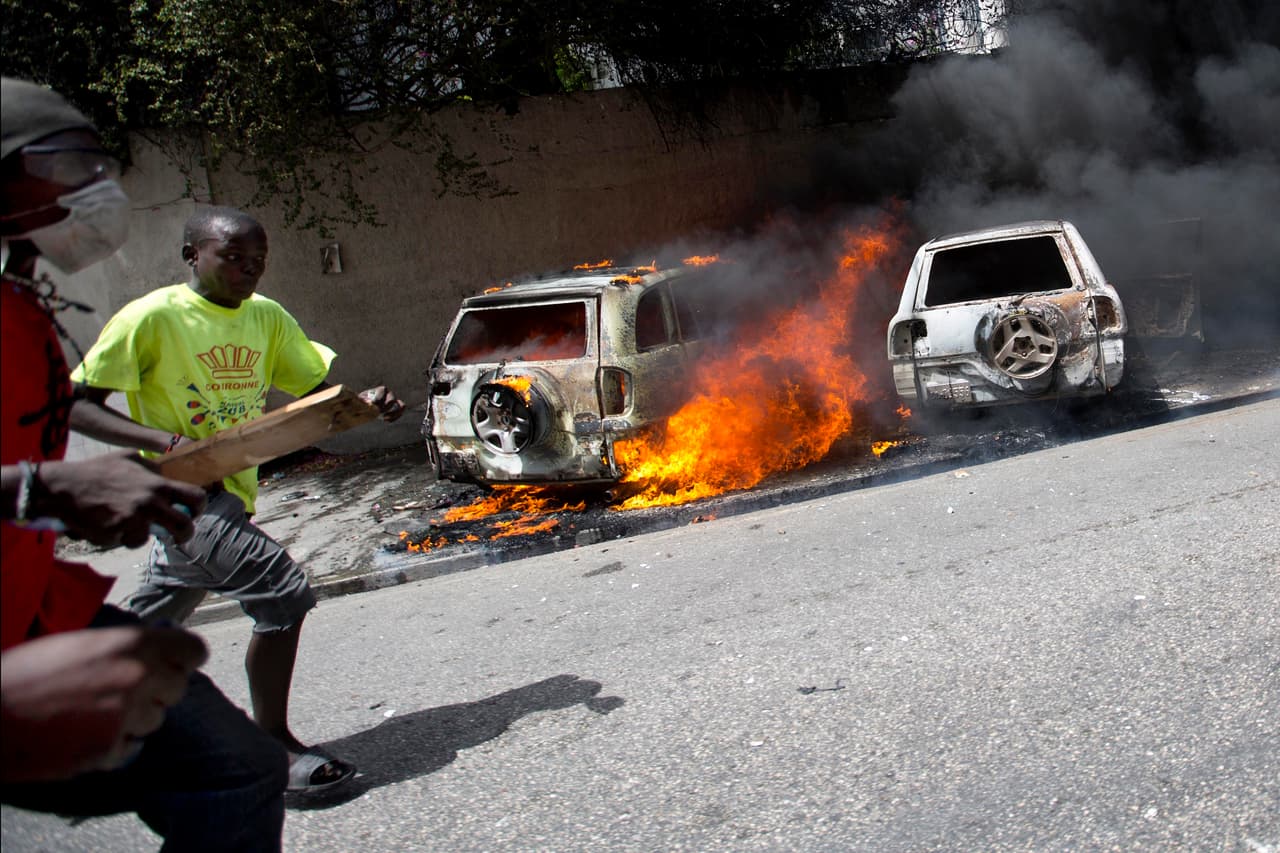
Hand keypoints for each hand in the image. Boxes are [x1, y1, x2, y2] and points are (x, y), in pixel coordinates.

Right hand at [0, 625, 208, 782]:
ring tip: (98, 711)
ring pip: (156, 720)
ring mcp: (125, 715)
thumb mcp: (85, 643)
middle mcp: (137, 676)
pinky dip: (115, 743)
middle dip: (159, 689)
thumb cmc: (30, 672)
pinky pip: (131, 746)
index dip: (184, 658)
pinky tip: (85, 732)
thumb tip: (161, 650)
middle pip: (179, 687)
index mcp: (132, 643)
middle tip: (128, 689)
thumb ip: (128, 647)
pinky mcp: (108, 749)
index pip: (194, 651)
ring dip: (136, 717)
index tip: (175, 663)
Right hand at [34, 452, 207, 547]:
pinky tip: (108, 524)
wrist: (64, 487)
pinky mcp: (116, 534)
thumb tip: (167, 476)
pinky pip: (125, 541)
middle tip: (179, 535)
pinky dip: (119, 537)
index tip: (193, 512)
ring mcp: (133, 520)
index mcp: (157, 484)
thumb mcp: (131, 458)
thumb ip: (153, 469)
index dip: (199, 507)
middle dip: (185, 534)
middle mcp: (150, 503)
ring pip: (149, 538)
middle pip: (184, 526)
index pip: (196, 497)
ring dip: (138, 534)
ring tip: (124, 522)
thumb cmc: (97, 470)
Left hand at [359, 385, 405, 421]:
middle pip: (392, 398)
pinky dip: (395, 417)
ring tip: (384, 418)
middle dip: (385, 407)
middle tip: (378, 413)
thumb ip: (364, 402)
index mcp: (379, 390)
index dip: (379, 397)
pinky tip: (386, 420)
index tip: (373, 404)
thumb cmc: (361, 404)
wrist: (365, 409)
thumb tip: (370, 403)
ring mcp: (394, 402)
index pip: (383, 390)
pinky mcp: (396, 409)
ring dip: (394, 413)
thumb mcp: (360, 402)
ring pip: (401, 405)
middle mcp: (388, 394)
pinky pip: (400, 412)